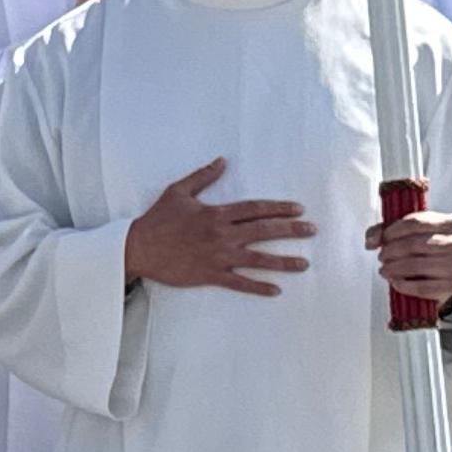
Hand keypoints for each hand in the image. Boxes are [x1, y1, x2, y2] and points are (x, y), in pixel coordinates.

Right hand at [123, 157, 313, 294]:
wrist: (137, 248)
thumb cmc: (157, 219)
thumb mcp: (177, 191)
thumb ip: (202, 176)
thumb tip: (222, 161)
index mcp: (216, 214)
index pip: (255, 209)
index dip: (279, 208)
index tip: (299, 209)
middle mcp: (222, 235)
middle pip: (264, 231)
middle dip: (291, 230)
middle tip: (313, 230)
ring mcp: (218, 256)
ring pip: (257, 259)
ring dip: (283, 261)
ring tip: (305, 264)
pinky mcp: (210, 275)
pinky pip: (239, 282)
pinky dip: (258, 286)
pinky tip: (276, 289)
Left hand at [369, 204, 451, 306]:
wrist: (444, 268)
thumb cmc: (422, 245)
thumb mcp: (404, 231)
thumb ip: (383, 231)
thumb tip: (371, 241)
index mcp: (450, 223)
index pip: (416, 223)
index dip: (393, 231)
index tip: (382, 238)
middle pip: (415, 244)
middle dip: (392, 251)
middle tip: (381, 257)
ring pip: (418, 266)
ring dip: (395, 268)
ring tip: (385, 269)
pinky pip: (423, 287)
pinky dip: (404, 285)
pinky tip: (395, 281)